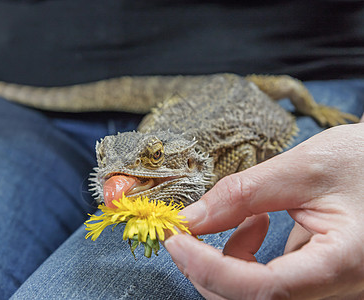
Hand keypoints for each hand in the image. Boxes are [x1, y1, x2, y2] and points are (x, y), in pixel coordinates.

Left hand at [165, 123, 363, 298]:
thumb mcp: (303, 168)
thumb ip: (243, 194)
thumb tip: (192, 219)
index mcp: (343, 264)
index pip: (264, 290)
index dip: (210, 269)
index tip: (175, 241)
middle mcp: (339, 288)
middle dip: (209, 268)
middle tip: (191, 231)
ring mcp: (329, 288)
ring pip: (256, 296)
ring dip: (228, 261)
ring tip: (249, 216)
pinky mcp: (317, 280)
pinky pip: (268, 285)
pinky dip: (246, 258)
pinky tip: (258, 223)